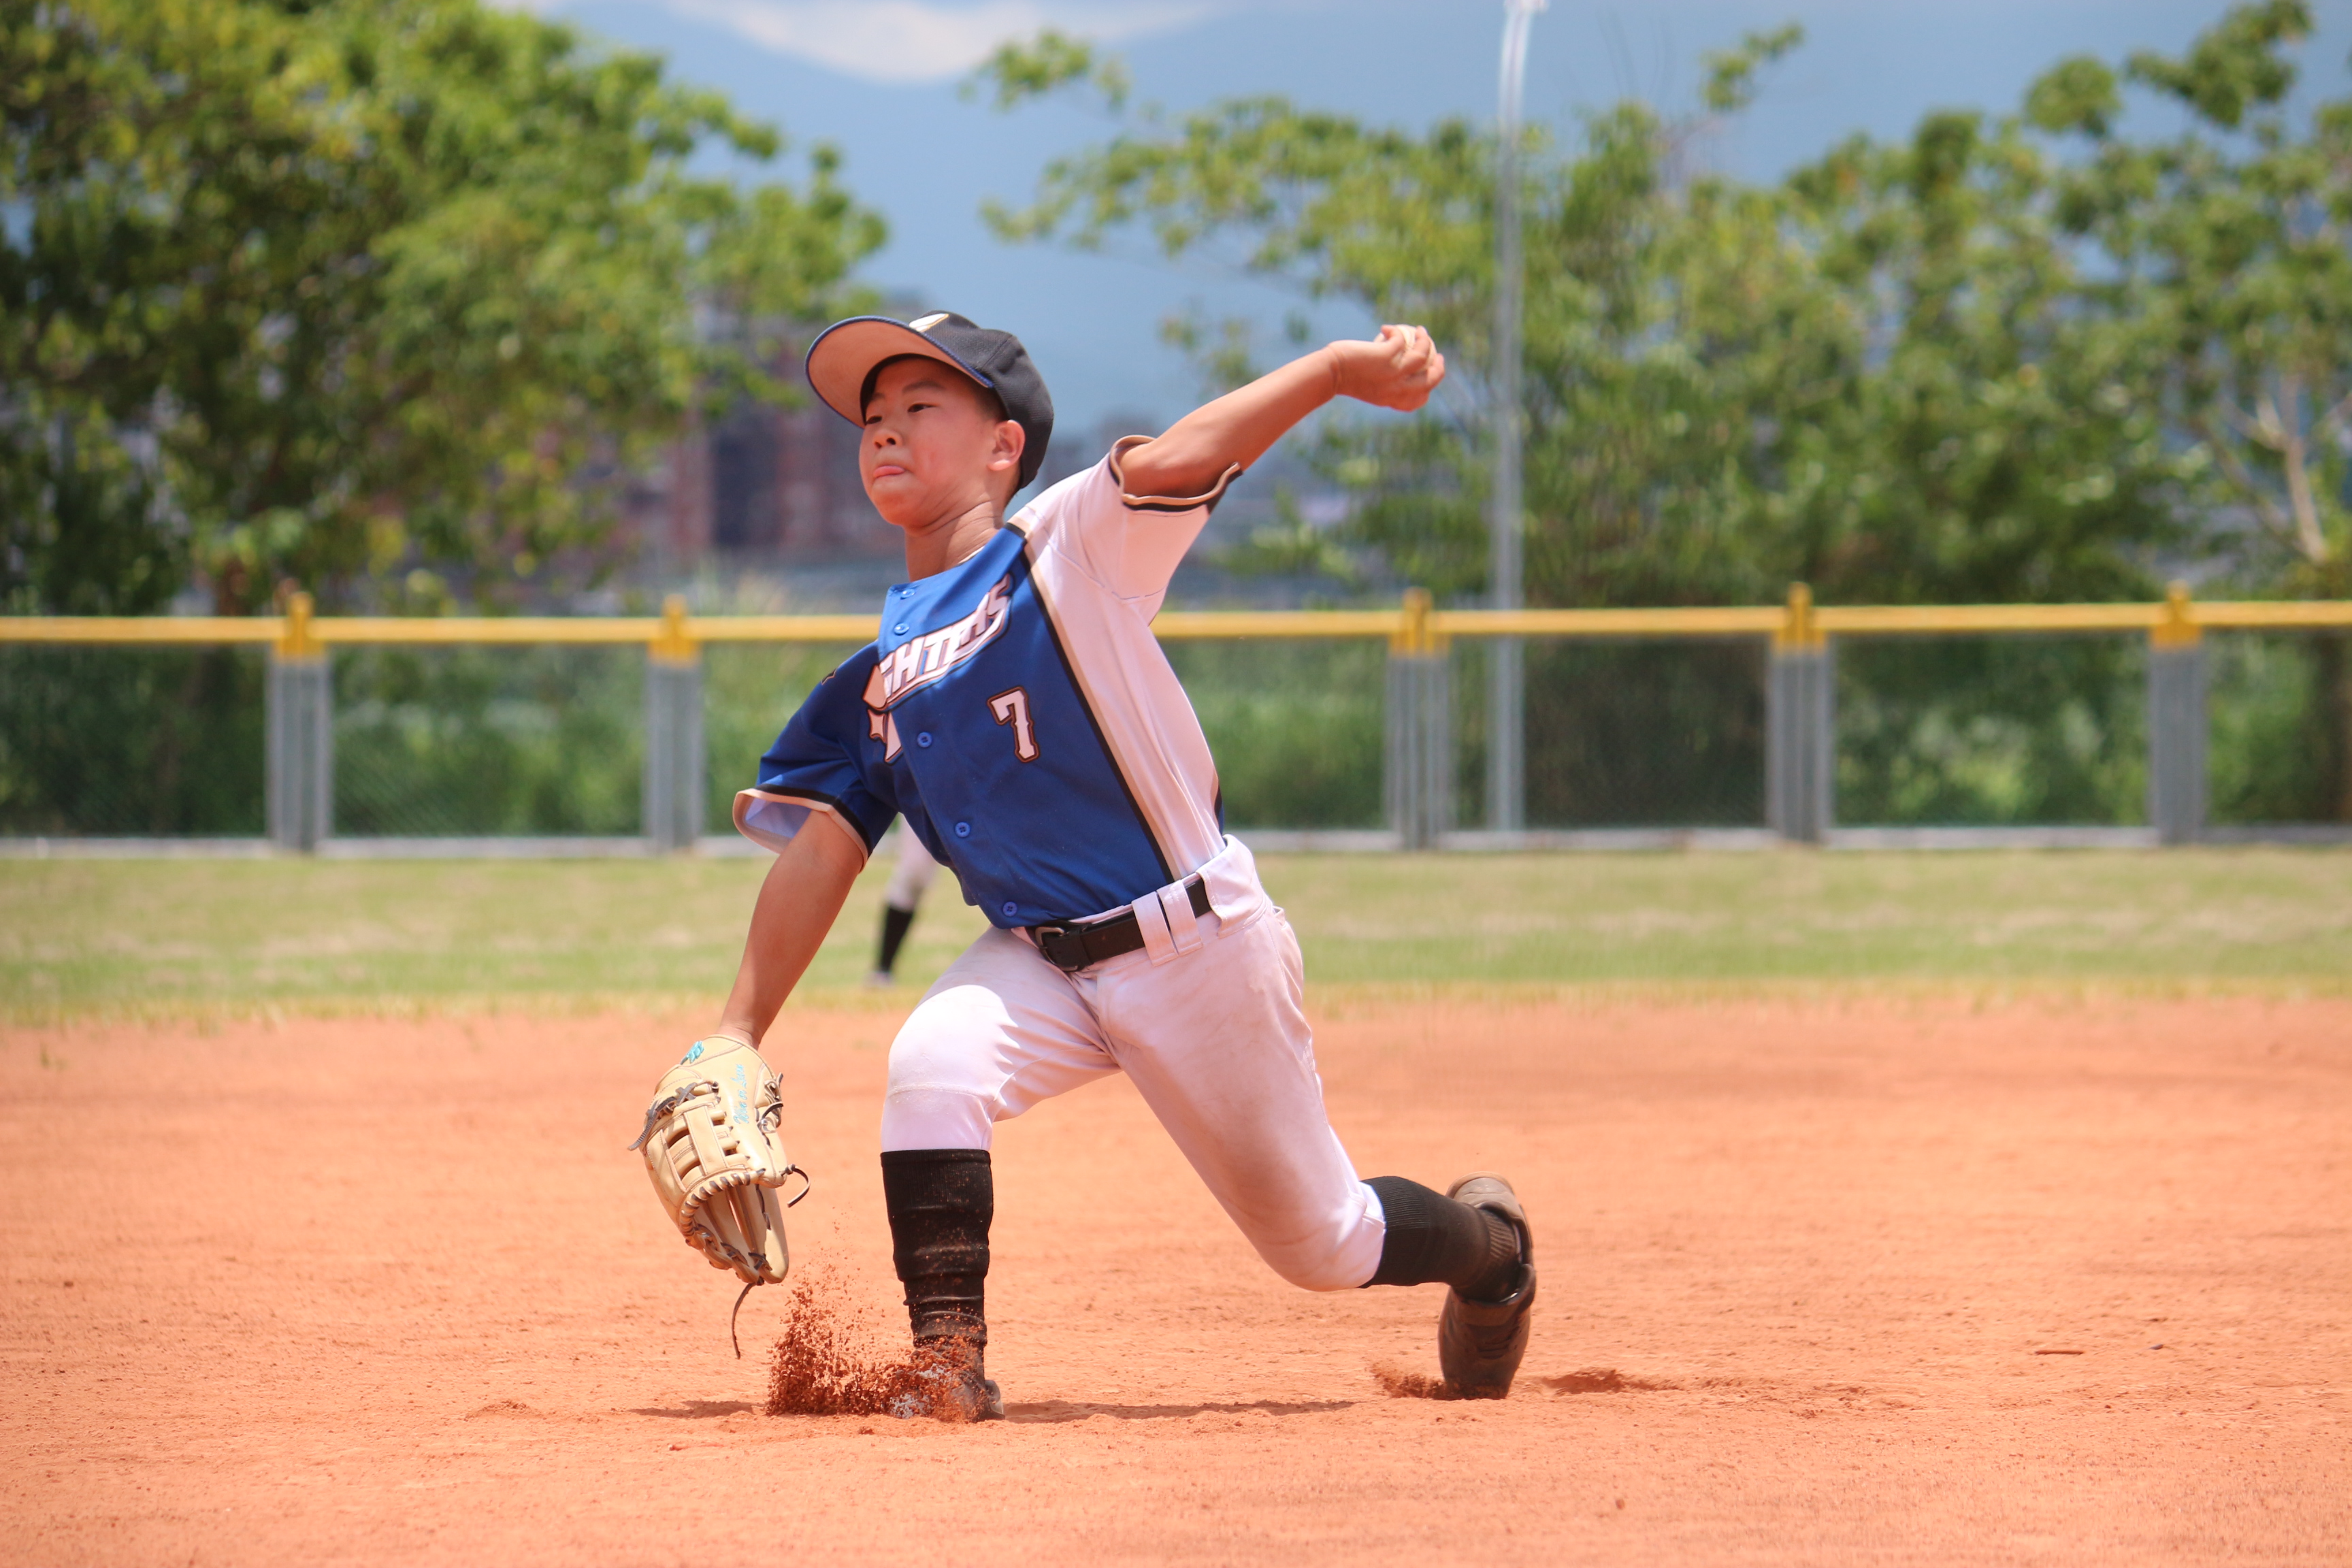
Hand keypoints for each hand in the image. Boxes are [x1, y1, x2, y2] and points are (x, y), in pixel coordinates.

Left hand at [1327, 325, 1444, 411]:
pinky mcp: (1387, 357)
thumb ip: (1383, 383)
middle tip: (1437, 354)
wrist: (1328, 373)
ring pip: (1423, 357)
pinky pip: (1402, 339)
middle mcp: (1397, 390)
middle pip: (1430, 380)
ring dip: (1425, 341)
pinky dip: (1397, 331)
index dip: (1428, 387)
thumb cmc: (1343, 378)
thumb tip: (1395, 366)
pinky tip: (1386, 328)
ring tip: (1420, 331)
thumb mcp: (1367, 386)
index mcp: (1392, 400)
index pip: (1419, 400)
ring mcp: (1394, 373)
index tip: (1429, 374)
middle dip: (1439, 367)